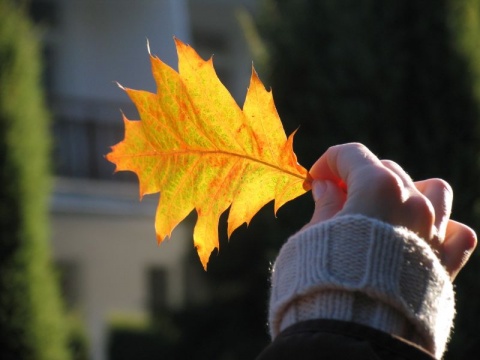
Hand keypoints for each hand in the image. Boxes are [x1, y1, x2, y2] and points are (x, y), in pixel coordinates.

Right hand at [307, 143, 476, 279]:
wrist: (351, 333)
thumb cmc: (322, 280)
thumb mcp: (312, 236)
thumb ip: (325, 205)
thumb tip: (326, 186)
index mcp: (377, 188)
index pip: (352, 155)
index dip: (328, 162)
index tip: (314, 180)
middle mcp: (412, 203)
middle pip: (386, 169)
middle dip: (357, 177)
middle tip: (335, 197)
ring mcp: (434, 233)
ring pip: (433, 190)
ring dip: (408, 191)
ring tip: (385, 208)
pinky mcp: (445, 265)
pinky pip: (458, 233)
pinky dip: (442, 229)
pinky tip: (420, 236)